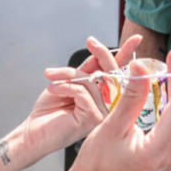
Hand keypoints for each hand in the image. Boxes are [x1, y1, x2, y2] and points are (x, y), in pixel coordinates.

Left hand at [22, 35, 142, 159]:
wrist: (34, 132)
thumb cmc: (50, 110)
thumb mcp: (69, 82)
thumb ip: (87, 70)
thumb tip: (99, 52)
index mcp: (102, 96)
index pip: (118, 73)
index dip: (127, 55)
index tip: (136, 39)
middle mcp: (107, 105)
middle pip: (112, 73)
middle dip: (101, 53)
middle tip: (91, 41)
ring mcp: (103, 113)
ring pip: (92, 80)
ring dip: (67, 75)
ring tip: (51, 80)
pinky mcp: (94, 118)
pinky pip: (82, 91)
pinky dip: (64, 87)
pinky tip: (53, 90)